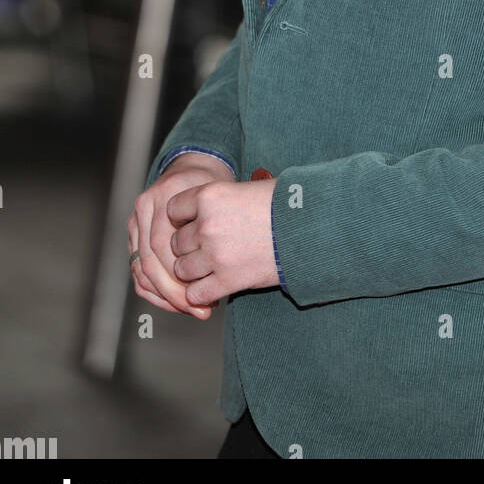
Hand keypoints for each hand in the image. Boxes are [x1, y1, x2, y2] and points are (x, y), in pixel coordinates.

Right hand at [128, 157, 232, 318]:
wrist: (193, 166)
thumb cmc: (213, 184)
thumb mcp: (221, 196)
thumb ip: (218, 225)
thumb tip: (223, 272)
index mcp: (166, 195)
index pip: (164, 245)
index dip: (182, 276)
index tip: (206, 295)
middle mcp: (145, 207)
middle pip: (151, 260)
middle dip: (174, 292)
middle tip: (198, 309)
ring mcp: (136, 220)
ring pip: (142, 269)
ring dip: (165, 295)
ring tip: (190, 308)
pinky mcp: (134, 234)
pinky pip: (138, 269)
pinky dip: (154, 290)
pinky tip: (174, 301)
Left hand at [167, 178, 278, 305]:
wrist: (310, 227)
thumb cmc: (285, 204)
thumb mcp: (247, 189)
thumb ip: (220, 201)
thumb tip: (205, 209)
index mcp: (210, 196)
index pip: (173, 209)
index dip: (181, 218)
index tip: (190, 222)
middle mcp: (207, 225)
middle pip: (175, 242)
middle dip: (187, 246)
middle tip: (205, 246)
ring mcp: (216, 255)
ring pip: (182, 269)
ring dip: (192, 271)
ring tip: (208, 267)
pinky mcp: (228, 280)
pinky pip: (196, 293)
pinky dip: (200, 294)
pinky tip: (212, 287)